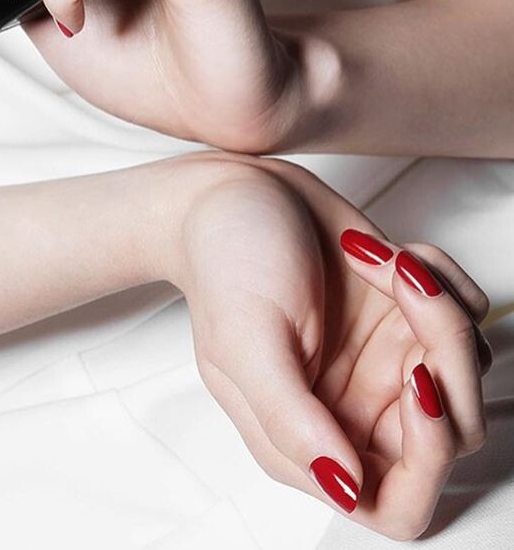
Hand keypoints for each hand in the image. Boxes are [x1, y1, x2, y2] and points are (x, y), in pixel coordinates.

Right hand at [171, 154, 489, 539]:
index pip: (396, 503)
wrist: (236, 188)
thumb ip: (289, 419)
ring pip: (466, 368)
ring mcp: (382, 360)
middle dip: (446, 357)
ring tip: (383, 260)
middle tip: (405, 292)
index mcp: (306, 436)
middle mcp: (353, 406)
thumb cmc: (225, 260)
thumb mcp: (245, 339)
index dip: (427, 459)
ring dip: (439, 305)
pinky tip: (387, 253)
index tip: (414, 381)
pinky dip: (442, 275)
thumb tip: (344, 486)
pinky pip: (466, 313)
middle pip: (451, 431)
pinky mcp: (403, 315)